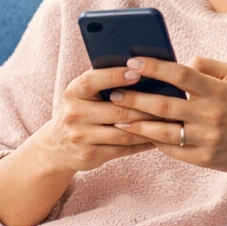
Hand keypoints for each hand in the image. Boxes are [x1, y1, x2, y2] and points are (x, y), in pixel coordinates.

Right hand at [25, 66, 156, 173]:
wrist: (56, 147)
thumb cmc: (80, 112)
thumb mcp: (82, 95)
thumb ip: (103, 83)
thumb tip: (142, 70)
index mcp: (73, 92)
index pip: (92, 81)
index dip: (114, 76)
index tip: (136, 73)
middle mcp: (74, 114)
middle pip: (117, 110)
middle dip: (145, 107)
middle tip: (170, 102)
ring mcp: (81, 137)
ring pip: (124, 132)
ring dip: (149, 127)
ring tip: (169, 121)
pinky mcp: (90, 155)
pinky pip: (124, 149)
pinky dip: (143, 143)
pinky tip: (158, 137)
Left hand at [109, 56, 226, 179]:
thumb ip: (208, 65)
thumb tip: (181, 62)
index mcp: (217, 91)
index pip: (180, 74)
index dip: (154, 67)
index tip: (132, 62)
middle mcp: (211, 115)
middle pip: (164, 104)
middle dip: (135, 98)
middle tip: (114, 93)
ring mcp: (206, 139)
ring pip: (162, 132)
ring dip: (137, 125)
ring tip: (118, 118)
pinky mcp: (204, 159)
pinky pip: (172, 150)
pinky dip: (154, 142)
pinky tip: (139, 135)